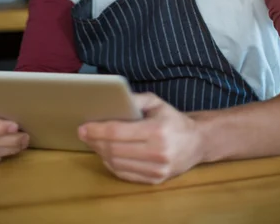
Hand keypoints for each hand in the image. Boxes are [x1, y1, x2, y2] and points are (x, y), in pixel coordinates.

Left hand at [78, 92, 201, 183]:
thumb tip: (112, 99)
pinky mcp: (156, 180)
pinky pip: (125, 174)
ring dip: (101, 153)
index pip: (118, 132)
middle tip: (84, 134)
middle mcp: (158, 152)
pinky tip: (106, 154)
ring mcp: (157, 169)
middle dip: (95, 141)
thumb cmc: (172, 119)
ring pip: (117, 164)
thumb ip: (134, 99)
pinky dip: (111, 165)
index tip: (83, 127)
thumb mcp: (156, 102)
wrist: (197, 142)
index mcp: (157, 130)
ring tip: (94, 142)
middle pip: (114, 150)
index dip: (97, 130)